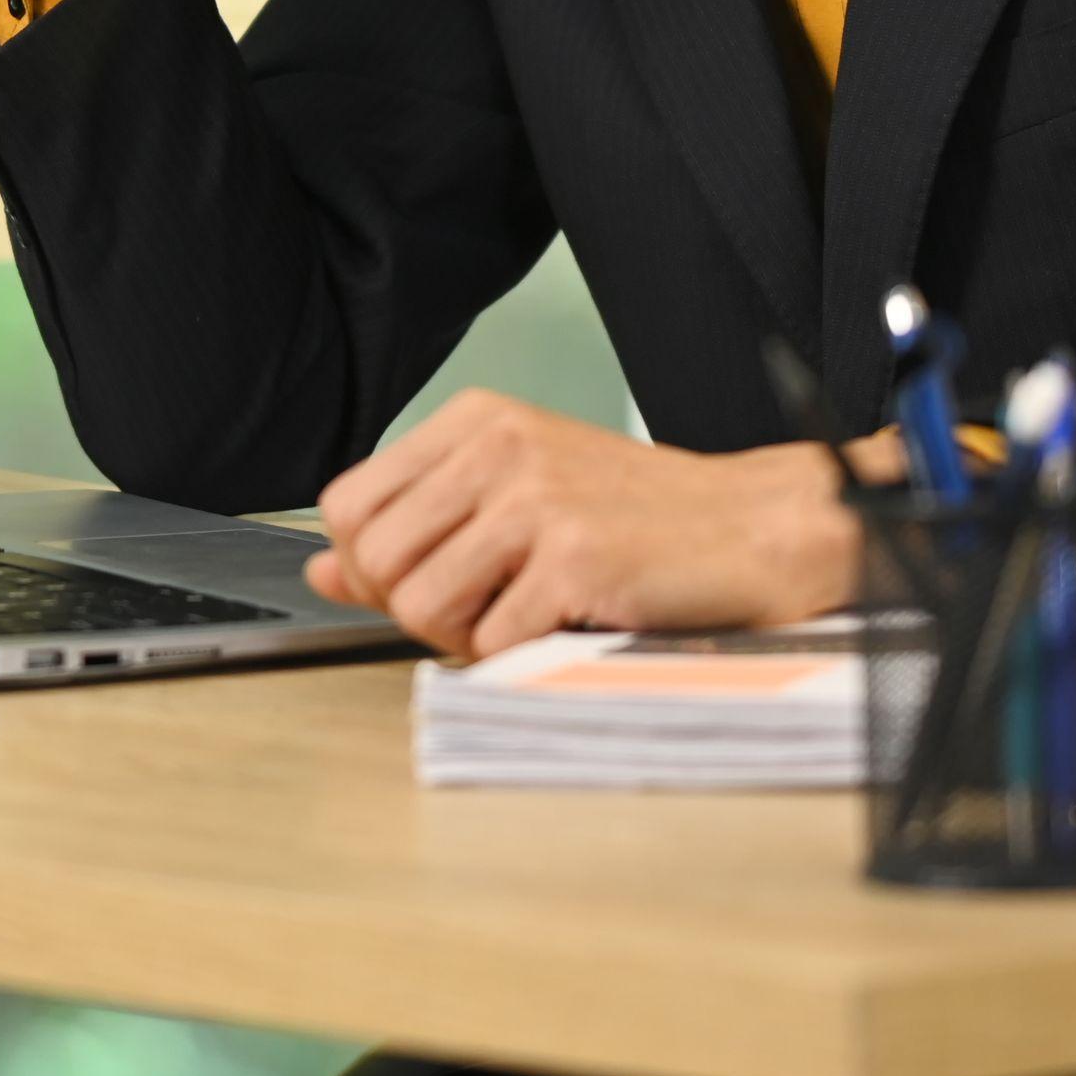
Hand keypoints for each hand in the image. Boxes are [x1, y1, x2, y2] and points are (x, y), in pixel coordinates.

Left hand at [305, 390, 883, 656]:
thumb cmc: (636, 517)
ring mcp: (536, 501)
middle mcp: (498, 448)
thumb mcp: (517, 497)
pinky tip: (559, 626)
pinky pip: (489, 640)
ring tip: (518, 618)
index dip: (369, 565)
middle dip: (413, 609)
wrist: (752, 528)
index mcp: (476, 421)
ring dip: (460, 637)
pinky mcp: (574, 559)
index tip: (420, 580)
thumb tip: (324, 569)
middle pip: (377, 561)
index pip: (348, 504)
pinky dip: (514, 654)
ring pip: (420, 604)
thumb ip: (419, 528)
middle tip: (479, 611)